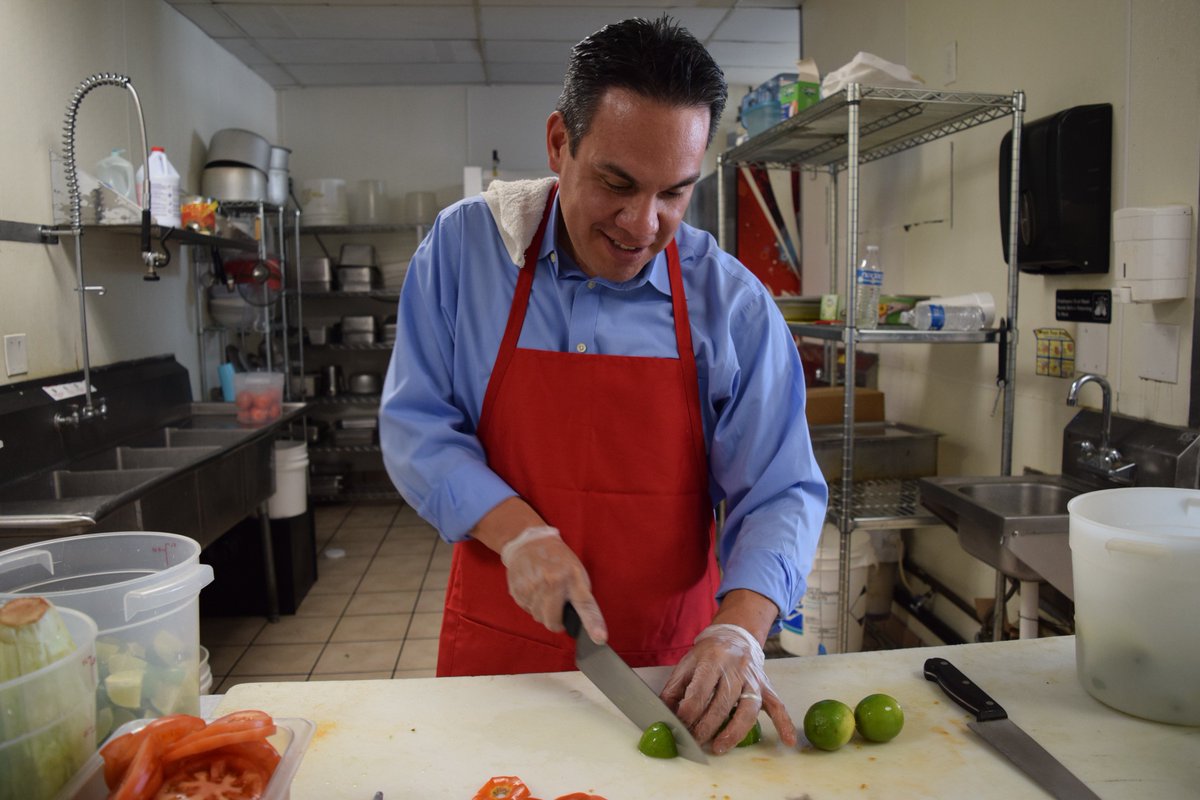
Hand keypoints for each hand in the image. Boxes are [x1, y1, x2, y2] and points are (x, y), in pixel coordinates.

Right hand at [500, 526, 606, 642]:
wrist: (530, 543)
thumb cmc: (558, 558)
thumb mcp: (576, 571)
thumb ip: (579, 595)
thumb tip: (579, 621)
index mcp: (571, 577)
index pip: (585, 605)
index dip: (593, 624)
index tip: (600, 638)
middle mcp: (551, 583)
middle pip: (553, 622)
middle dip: (557, 621)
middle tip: (558, 606)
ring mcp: (532, 588)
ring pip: (539, 618)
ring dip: (543, 612)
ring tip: (544, 592)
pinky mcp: (518, 591)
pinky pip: (527, 611)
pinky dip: (532, 605)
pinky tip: (534, 589)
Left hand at [660, 624, 796, 753]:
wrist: (736, 636)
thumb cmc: (708, 653)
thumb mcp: (686, 663)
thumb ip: (674, 688)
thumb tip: (661, 713)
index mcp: (712, 660)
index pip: (700, 690)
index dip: (689, 711)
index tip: (680, 725)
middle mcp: (735, 669)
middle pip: (722, 703)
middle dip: (706, 726)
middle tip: (694, 741)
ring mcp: (753, 679)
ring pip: (747, 709)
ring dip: (733, 732)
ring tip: (719, 747)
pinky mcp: (766, 687)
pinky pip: (778, 706)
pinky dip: (784, 723)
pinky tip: (787, 741)